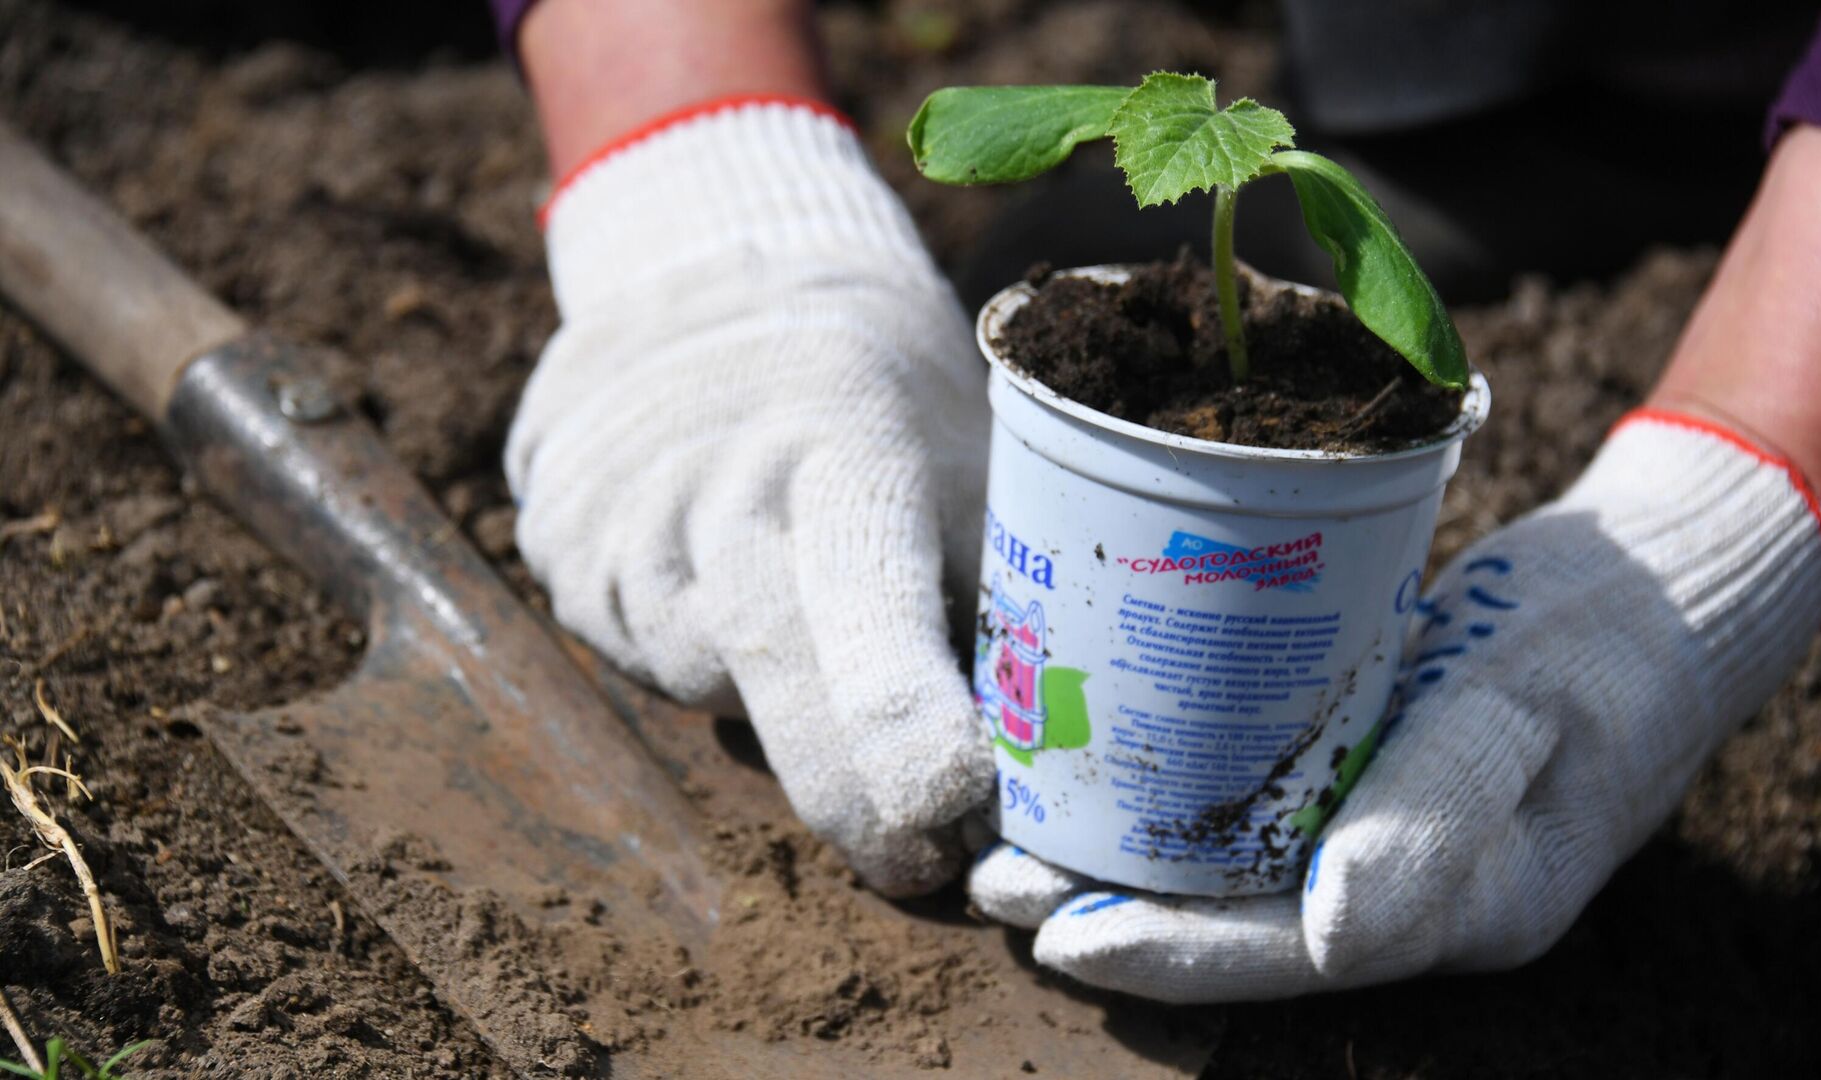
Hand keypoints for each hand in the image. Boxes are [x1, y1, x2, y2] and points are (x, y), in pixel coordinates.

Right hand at [506, 100, 993, 895]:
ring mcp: (617, 516)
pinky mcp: (555, 543)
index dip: (905, 724)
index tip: (951, 808)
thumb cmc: (887, 400)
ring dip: (769, 701)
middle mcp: (716, 485)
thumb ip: (993, 606)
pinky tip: (725, 578)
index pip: (867, 606)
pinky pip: (637, 651)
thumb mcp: (967, 468)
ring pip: (700, 679)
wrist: (717, 276)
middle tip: (917, 863)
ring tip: (803, 606)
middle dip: (849, 792)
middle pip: (771, 674)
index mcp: (844, 452)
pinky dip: (696, 653)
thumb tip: (1041, 772)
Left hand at [969, 412, 1820, 1000]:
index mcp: (1463, 905)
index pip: (1287, 953)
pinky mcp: (1367, 769)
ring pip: (1232, 873)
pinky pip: (1256, 804)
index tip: (1058, 933)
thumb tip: (1327, 936)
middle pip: (1235, 925)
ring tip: (1011, 834)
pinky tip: (1098, 761)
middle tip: (994, 879)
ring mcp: (1384, 832)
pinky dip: (1173, 795)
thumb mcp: (1531, 705)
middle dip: (1111, 912)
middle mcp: (1407, 889)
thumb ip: (1442, 810)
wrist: (1664, 583)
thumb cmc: (1607, 635)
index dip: (1169, 954)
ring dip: (1122, 860)